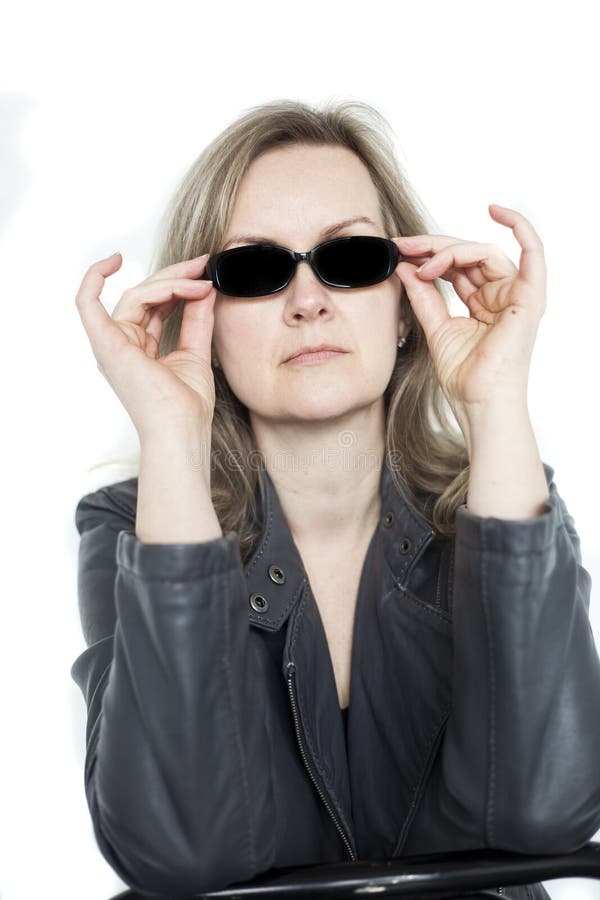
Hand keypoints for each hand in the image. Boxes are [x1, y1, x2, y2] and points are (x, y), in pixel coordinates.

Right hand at [75, 251, 216, 439]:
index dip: (177, 285)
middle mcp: (121, 345)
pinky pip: (87, 303)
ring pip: (135, 295)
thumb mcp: (196, 352)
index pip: (154, 305)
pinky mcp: (107, 345)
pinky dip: (94, 278)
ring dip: (170, 282)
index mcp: (138, 349)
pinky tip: (114, 261)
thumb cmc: (187, 407)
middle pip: (144, 296)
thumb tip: (203, 287)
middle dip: (176, 277)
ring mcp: (112, 344)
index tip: (202, 272)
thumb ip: (197, 319)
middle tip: (203, 265)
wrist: (182, 431)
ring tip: (199, 280)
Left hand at [392, 205, 545, 416]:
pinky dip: (519, 226)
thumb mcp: (435, 327)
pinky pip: (533, 250)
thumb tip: (406, 266)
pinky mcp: (529, 296)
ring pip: (484, 252)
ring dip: (449, 249)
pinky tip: (497, 211)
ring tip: (422, 261)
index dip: (428, 256)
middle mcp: (502, 296)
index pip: (457, 267)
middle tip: (403, 245)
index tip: (399, 251)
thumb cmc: (465, 376)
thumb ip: (424, 296)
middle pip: (468, 256)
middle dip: (433, 247)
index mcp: (484, 303)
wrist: (479, 402)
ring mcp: (517, 295)